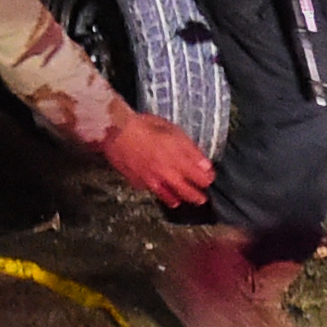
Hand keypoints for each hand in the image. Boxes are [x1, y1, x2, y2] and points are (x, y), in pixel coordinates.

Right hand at [99, 111, 215, 208]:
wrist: (117, 132)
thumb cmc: (144, 125)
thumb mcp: (173, 130)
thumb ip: (190, 149)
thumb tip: (204, 164)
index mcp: (179, 159)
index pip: (201, 177)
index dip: (207, 178)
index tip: (209, 177)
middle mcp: (168, 174)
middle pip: (188, 192)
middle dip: (198, 196)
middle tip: (202, 198)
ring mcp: (153, 181)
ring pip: (170, 197)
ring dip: (179, 199)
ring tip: (182, 201)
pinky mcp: (139, 183)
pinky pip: (153, 191)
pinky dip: (159, 192)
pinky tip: (160, 191)